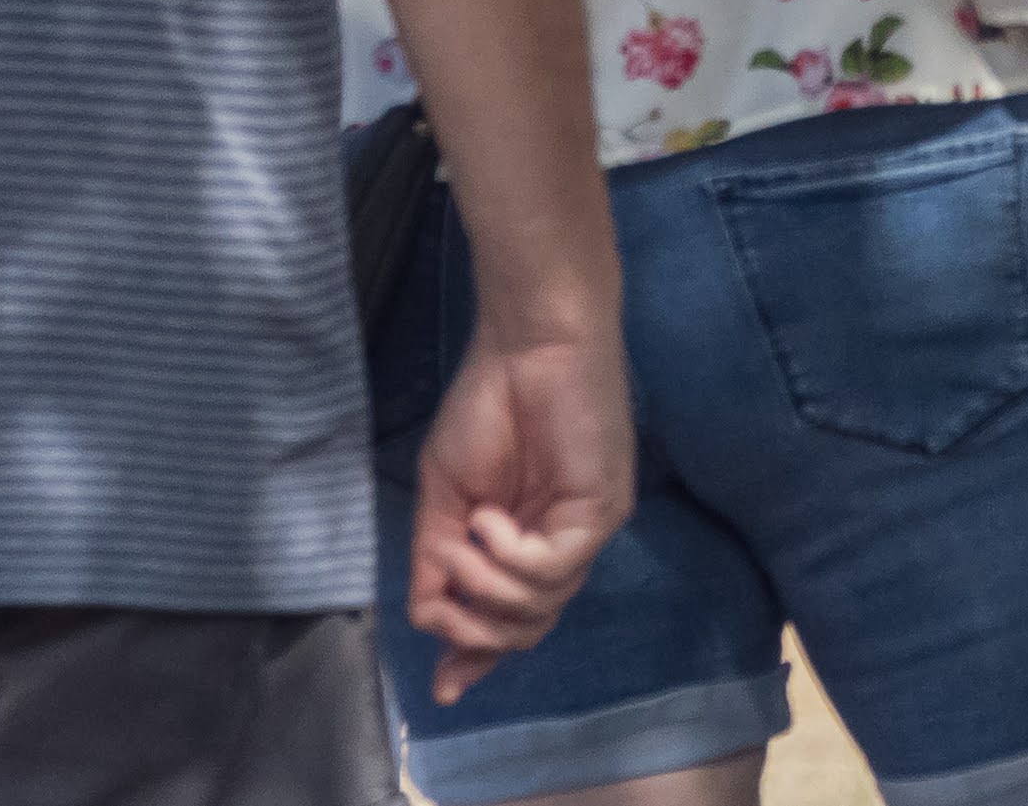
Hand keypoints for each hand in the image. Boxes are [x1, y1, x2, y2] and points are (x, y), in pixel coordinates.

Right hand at [409, 323, 631, 700]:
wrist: (528, 341)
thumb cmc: (487, 405)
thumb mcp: (445, 492)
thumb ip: (435, 557)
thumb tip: (426, 620)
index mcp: (523, 540)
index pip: (510, 617)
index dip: (477, 653)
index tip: (443, 686)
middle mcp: (559, 545)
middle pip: (525, 629)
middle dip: (476, 631)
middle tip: (443, 602)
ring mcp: (582, 532)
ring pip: (538, 609)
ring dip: (486, 586)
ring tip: (464, 538)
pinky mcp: (601, 513)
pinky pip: (553, 570)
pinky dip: (510, 557)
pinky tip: (489, 521)